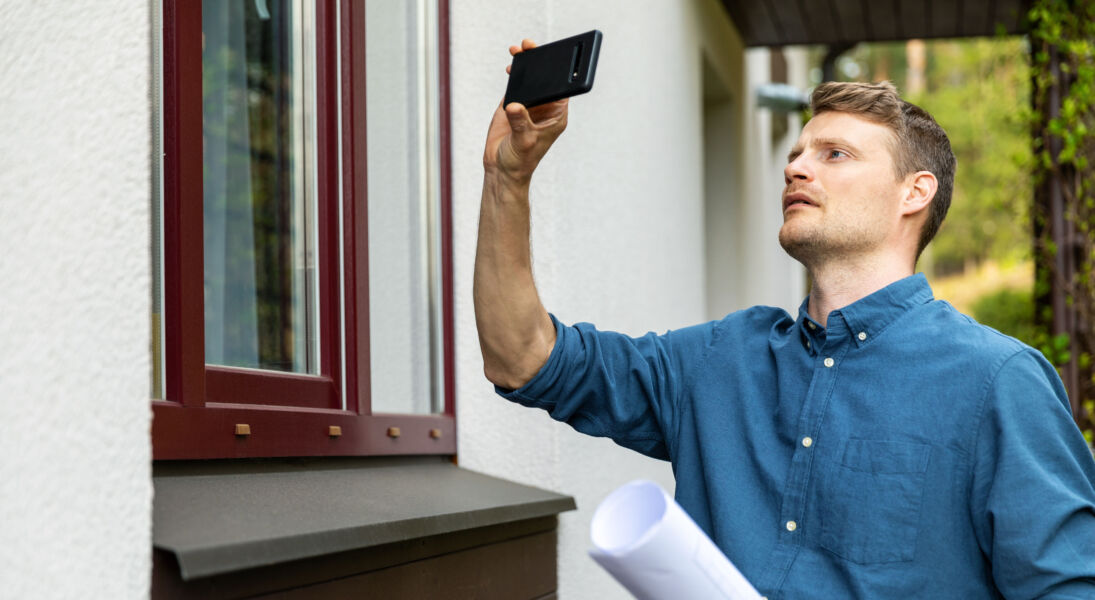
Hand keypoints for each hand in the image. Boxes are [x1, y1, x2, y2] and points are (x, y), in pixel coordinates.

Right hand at [482, 39, 568, 185]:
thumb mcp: (525, 141)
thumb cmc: (520, 160)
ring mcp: (528, 105)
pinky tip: (511, 64)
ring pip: (530, 79)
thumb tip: (515, 105)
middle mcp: (544, 108)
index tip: (556, 57)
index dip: (560, 72)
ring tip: (518, 51)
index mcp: (556, 116)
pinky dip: (513, 73)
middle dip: (540, 62)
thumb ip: (521, 122)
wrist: (501, 168)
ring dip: (525, 64)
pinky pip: (515, 84)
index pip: (562, 89)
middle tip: (531, 47)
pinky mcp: (513, 104)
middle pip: (545, 79)